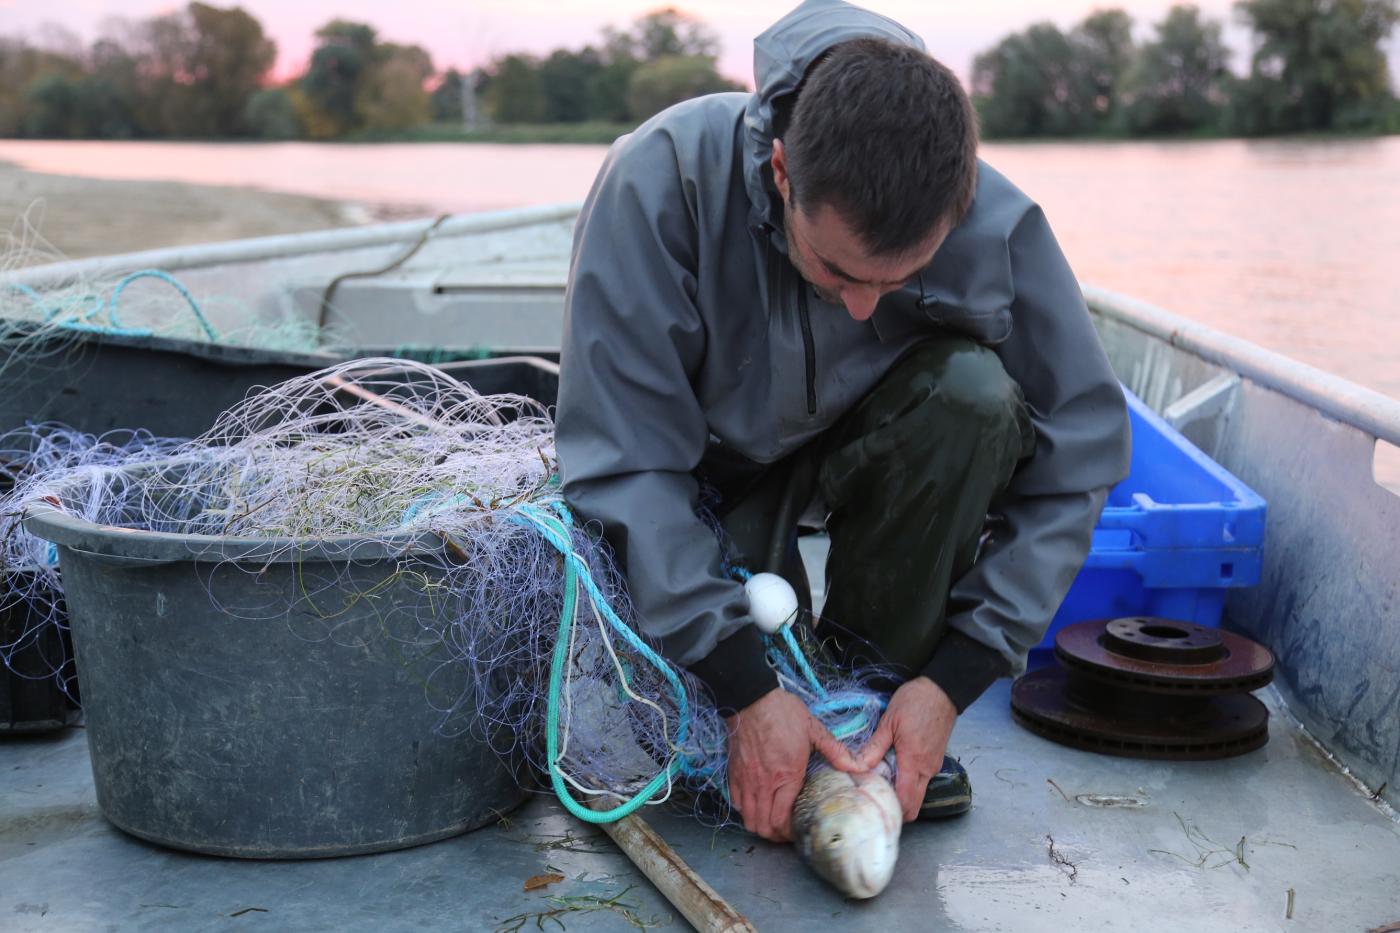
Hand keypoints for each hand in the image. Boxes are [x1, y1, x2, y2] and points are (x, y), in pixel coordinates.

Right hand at [726, 688, 860, 841]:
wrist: (751, 698)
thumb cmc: (782, 712)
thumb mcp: (813, 729)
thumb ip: (835, 751)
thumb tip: (859, 766)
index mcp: (786, 775)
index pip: (783, 819)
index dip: (789, 834)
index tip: (798, 832)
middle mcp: (764, 783)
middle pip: (763, 826)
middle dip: (775, 836)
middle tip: (786, 832)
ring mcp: (746, 780)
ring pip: (748, 818)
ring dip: (759, 825)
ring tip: (771, 822)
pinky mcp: (733, 773)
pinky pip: (736, 803)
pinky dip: (746, 810)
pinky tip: (756, 804)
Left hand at [857, 676, 956, 821]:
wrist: (942, 689)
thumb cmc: (916, 701)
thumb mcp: (889, 721)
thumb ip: (875, 747)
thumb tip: (858, 766)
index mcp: (914, 762)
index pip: (906, 802)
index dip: (891, 810)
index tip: (873, 806)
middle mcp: (927, 769)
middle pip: (914, 805)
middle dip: (896, 807)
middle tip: (874, 798)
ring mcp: (933, 765)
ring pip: (917, 792)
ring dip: (901, 793)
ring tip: (879, 781)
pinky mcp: (934, 759)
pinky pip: (920, 779)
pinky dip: (907, 781)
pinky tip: (892, 768)